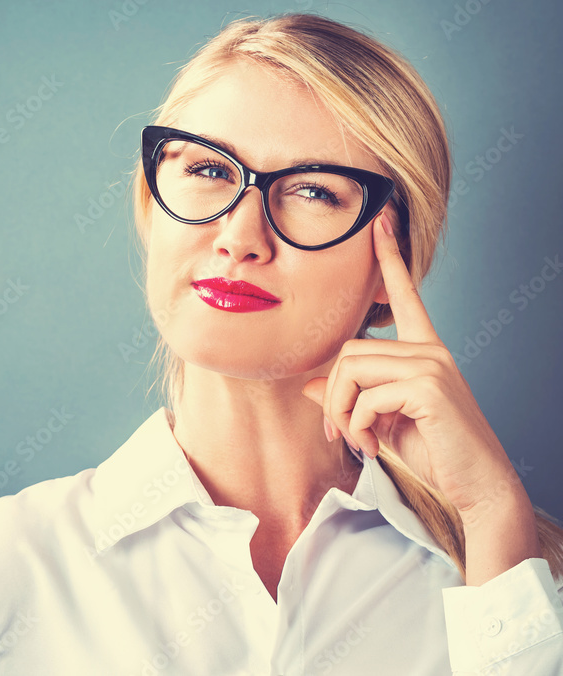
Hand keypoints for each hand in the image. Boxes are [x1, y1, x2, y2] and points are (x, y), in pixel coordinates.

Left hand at [300, 211, 522, 518]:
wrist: (476, 485)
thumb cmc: (434, 452)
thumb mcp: (381, 421)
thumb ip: (350, 397)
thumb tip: (310, 384)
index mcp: (424, 351)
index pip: (405, 296)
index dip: (390, 258)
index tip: (382, 221)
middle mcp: (431, 350)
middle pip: (348, 351)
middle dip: (331, 395)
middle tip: (337, 432)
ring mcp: (432, 365)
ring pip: (351, 370)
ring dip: (341, 413)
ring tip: (357, 442)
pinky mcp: (428, 387)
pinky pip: (365, 397)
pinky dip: (357, 427)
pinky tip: (373, 448)